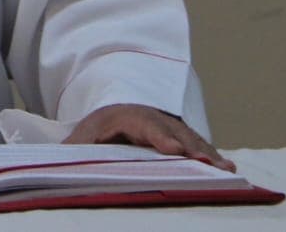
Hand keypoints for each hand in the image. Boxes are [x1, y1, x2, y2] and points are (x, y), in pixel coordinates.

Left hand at [63, 103, 234, 171]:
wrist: (109, 115)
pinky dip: (211, 156)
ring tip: (225, 170)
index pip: (141, 123)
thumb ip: (73, 152)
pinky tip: (228, 169)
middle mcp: (150, 117)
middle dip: (189, 147)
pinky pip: (197, 145)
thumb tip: (57, 166)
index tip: (171, 149)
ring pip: (189, 137)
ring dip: (207, 153)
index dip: (157, 135)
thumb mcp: (79, 141)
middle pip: (171, 130)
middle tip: (205, 163)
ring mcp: (167, 124)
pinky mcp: (179, 136)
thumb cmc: (93, 132)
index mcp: (122, 116)